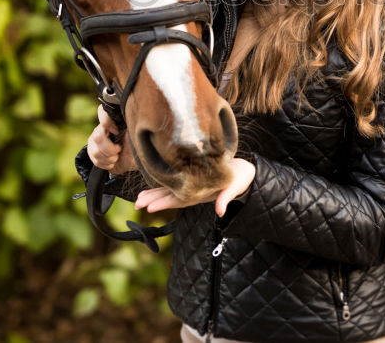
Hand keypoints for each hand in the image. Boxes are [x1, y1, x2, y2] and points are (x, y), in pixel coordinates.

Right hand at [87, 105, 136, 173]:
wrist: (131, 160)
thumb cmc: (136, 145)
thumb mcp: (136, 136)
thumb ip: (131, 128)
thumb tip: (128, 123)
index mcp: (115, 120)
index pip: (102, 112)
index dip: (107, 122)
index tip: (117, 132)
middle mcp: (103, 128)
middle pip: (97, 137)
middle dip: (110, 149)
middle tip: (119, 150)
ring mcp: (95, 139)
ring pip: (95, 151)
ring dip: (108, 158)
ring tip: (116, 157)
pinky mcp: (92, 150)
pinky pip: (94, 159)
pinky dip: (105, 164)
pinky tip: (112, 161)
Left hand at [135, 157, 255, 216]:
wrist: (246, 172)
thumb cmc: (241, 177)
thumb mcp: (236, 186)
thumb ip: (226, 198)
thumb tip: (219, 211)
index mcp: (202, 193)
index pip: (180, 200)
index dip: (164, 203)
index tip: (150, 207)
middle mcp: (195, 191)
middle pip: (171, 197)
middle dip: (154, 200)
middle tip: (137, 204)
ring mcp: (193, 186)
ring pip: (170, 192)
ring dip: (155, 195)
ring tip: (139, 199)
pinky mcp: (194, 179)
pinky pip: (175, 183)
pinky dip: (163, 186)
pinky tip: (152, 188)